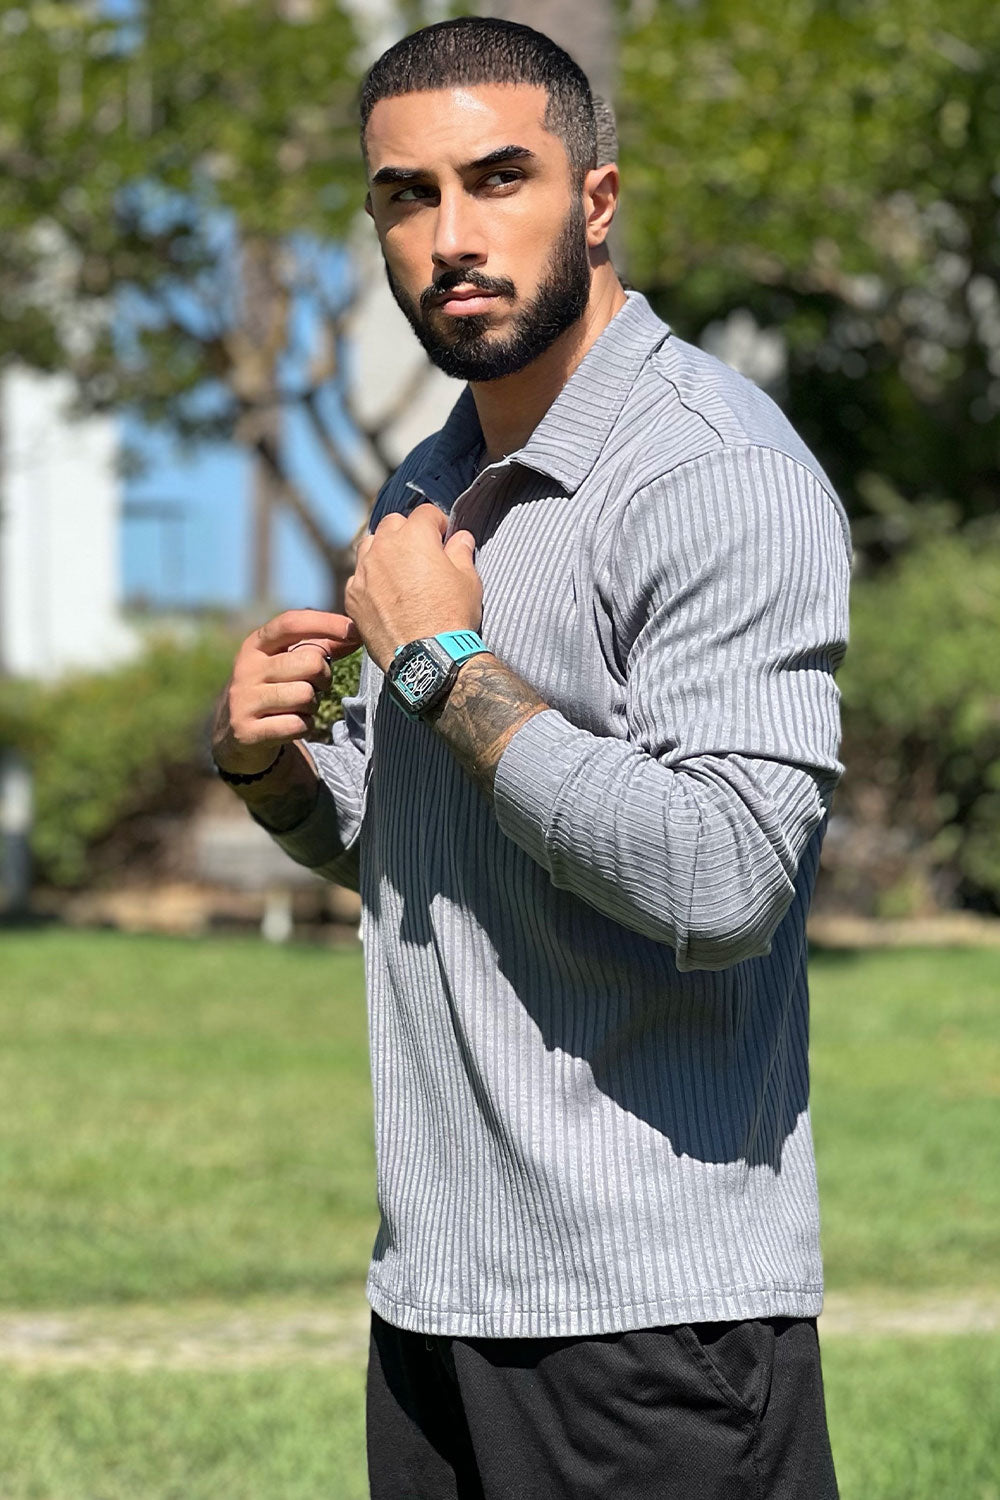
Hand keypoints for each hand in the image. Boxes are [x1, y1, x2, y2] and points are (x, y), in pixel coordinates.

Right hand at [212, 609, 360, 775]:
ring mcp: (243, 700)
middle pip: (310, 662)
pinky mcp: (246, 731)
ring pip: (306, 696)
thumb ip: (320, 646)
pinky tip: (292, 724)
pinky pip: (297, 725)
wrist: (235, 732)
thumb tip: (357, 634)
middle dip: (324, 676)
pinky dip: (304, 726)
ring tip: (300, 707)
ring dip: (313, 705)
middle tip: (317, 686)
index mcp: (255, 644)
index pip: (291, 623)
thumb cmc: (274, 688)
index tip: (353, 631)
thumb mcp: (286, 662)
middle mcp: (246, 668)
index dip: (325, 623)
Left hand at [345, 504, 481, 671]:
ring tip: (399, 572)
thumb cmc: (452, 616)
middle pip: (393, 524)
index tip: (444, 540)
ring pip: (370, 546)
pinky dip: (370, 580)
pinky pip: (359, 577)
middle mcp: (384, 547)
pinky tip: (385, 597)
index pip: (426, 513)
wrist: (426, 658)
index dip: (438, 525)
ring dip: (384, 552)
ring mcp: (363, 571)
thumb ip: (461, 552)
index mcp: (414, 536)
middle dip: (408, 533)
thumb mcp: (468, 581)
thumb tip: (460, 538)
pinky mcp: (352, 596)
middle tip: (421, 555)